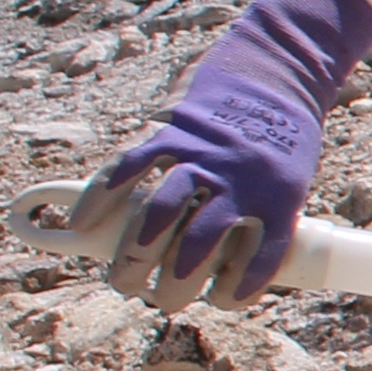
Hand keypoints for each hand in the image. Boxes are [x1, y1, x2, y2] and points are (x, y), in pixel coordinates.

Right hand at [65, 0, 371, 305]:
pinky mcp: (171, 129)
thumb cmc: (283, 135)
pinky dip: (100, 197)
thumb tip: (232, 265)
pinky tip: (79, 224)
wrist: (277, 69)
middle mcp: (239, 180)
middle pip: (198, 247)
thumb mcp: (292, 178)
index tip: (224, 302)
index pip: (260, 258)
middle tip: (162, 300)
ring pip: (158, 216)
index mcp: (280, 197)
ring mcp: (201, 155)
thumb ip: (261, 217)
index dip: (240, 288)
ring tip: (121, 281)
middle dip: (174, 284)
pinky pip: (128, 167)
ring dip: (134, 255)